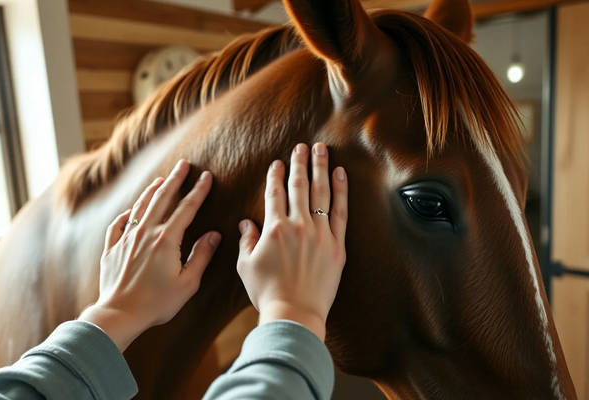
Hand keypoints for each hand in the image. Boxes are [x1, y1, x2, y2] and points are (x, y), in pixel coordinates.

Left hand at [79, 160, 220, 351]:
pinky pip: (118, 225)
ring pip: (140, 207)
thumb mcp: (187, 283)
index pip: (187, 208)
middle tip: (183, 164)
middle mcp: (146, 233)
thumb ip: (201, 256)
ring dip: (152, 191)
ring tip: (160, 180)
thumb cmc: (156, 303)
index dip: (198, 191)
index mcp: (167, 240)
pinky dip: (126, 215)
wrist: (119, 313)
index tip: (206, 176)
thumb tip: (214, 235)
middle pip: (162, 198)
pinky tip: (130, 212)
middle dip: (175, 180)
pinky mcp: (112, 249)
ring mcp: (126, 239)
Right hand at [237, 143, 347, 340]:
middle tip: (302, 146)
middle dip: (300, 163)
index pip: (275, 193)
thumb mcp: (246, 266)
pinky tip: (341, 174)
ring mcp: (320, 234)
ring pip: (322, 192)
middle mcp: (298, 226)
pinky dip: (341, 191)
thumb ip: (246, 240)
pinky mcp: (337, 245)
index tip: (277, 163)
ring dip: (321, 167)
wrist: (294, 314)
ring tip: (321, 150)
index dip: (276, 175)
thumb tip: (246, 222)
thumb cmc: (267, 293)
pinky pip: (340, 211)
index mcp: (274, 228)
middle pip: (300, 186)